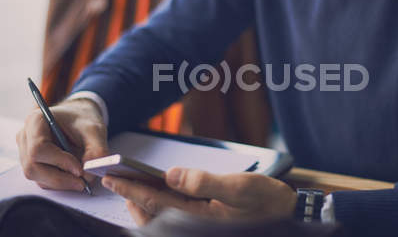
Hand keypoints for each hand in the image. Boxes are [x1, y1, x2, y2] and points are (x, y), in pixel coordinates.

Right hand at [16, 98, 108, 190]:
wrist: (78, 117)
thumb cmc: (83, 119)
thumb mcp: (95, 130)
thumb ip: (96, 151)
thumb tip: (89, 175)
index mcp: (36, 121)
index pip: (38, 148)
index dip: (59, 162)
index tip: (79, 169)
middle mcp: (25, 137)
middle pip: (32, 167)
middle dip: (59, 179)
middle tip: (82, 183)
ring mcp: (25, 151)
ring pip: (36, 176)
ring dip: (59, 183)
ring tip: (81, 180)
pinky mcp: (31, 163)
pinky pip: (41, 179)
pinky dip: (58, 183)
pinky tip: (73, 178)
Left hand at [102, 167, 296, 225]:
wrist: (287, 214)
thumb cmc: (264, 201)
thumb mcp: (237, 188)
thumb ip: (203, 181)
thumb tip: (171, 174)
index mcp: (197, 217)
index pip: (154, 201)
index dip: (130, 188)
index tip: (110, 176)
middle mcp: (193, 224)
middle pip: (151, 212)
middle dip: (130, 196)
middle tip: (111, 180)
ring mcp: (198, 225)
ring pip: (160, 216)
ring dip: (143, 201)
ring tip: (129, 186)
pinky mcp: (205, 222)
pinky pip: (173, 215)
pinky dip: (159, 204)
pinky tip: (159, 193)